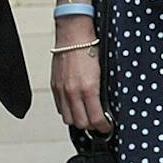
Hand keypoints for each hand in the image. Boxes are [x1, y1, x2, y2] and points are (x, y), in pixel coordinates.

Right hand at [51, 16, 109, 132]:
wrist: (73, 35)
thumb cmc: (90, 48)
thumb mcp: (102, 72)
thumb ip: (101, 91)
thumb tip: (105, 107)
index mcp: (88, 88)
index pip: (96, 118)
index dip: (103, 127)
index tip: (107, 128)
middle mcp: (73, 92)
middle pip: (81, 123)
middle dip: (92, 126)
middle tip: (99, 124)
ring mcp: (62, 90)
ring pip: (68, 119)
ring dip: (78, 120)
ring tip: (87, 116)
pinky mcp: (54, 87)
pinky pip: (60, 108)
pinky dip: (68, 111)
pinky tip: (75, 106)